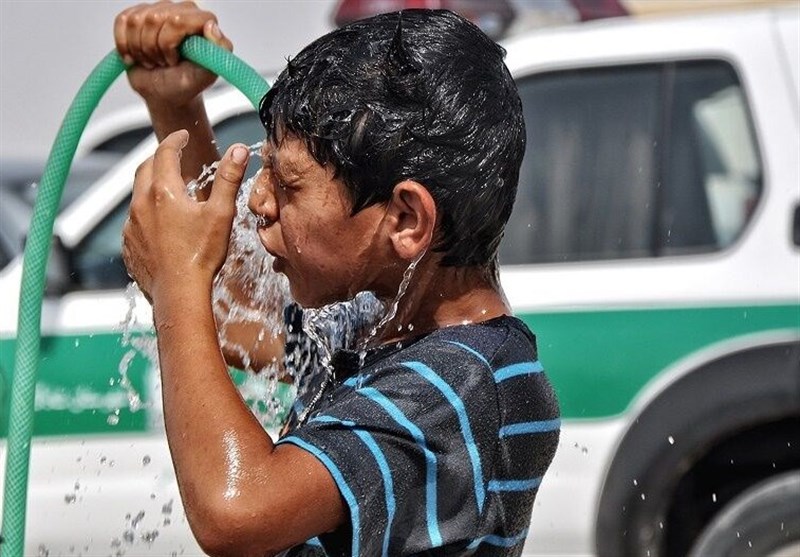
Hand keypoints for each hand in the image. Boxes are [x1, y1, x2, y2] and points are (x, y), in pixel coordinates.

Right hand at [114, 1, 232, 107]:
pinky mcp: (138, 15)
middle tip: (163, 63)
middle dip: (154, 49)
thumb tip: (211, 26)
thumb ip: (218, 50)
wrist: (166, 92)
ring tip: (153, 60)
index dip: (169, 43)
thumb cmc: (187, 83)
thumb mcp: (207, 73)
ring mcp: (159, 10)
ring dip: (140, 49)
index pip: (178, 20)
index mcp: (201, 21)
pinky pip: (122, 21)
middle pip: (154, 19)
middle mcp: (182, 10)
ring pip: (136, 21)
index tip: (174, 60)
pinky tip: (136, 56)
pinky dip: (124, 45)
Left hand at [123, 130, 249, 304]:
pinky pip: (134, 221)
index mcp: (163, 192)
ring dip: (152, 187)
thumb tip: (239, 149)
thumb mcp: (221, 213)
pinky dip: (146, 213)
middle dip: (159, 158)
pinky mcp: (129, 245)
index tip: (183, 136)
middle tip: (174, 157)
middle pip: (145, 169)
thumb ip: (229, 179)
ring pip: (138, 195)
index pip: (165, 153)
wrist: (179, 294)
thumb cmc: (202, 255)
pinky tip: (161, 224)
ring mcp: (131, 226)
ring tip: (170, 191)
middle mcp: (141, 204)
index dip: (175, 140)